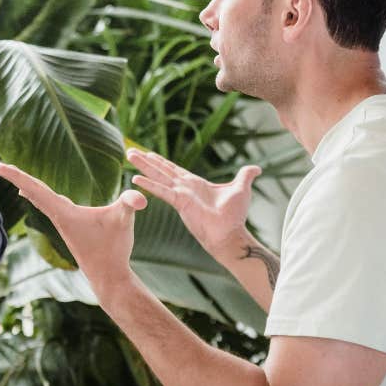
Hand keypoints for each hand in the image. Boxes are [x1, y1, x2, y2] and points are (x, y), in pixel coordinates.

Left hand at [0, 162, 146, 298]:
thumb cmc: (113, 249)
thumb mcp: (124, 220)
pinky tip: (39, 196)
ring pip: (40, 200)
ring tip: (14, 178)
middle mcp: (58, 216)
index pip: (35, 187)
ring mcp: (63, 223)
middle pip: (33, 191)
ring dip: (28, 187)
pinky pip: (50, 206)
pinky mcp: (70, 228)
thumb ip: (130, 204)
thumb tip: (141, 197)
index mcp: (63, 212)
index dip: (16, 174)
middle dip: (15, 177)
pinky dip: (41, 196)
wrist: (108, 277)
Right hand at [127, 148, 260, 260]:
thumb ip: (245, 176)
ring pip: (158, 176)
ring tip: (129, 156)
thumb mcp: (241, 189)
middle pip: (161, 171)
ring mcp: (180, 195)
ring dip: (143, 166)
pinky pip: (162, 191)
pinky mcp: (180, 202)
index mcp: (195, 184)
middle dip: (146, 161)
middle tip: (130, 152)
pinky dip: (149, 185)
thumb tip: (256, 168)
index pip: (174, 169)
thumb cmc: (235, 216)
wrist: (230, 234)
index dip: (161, 161)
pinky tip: (135, 178)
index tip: (148, 153)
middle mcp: (184, 188)